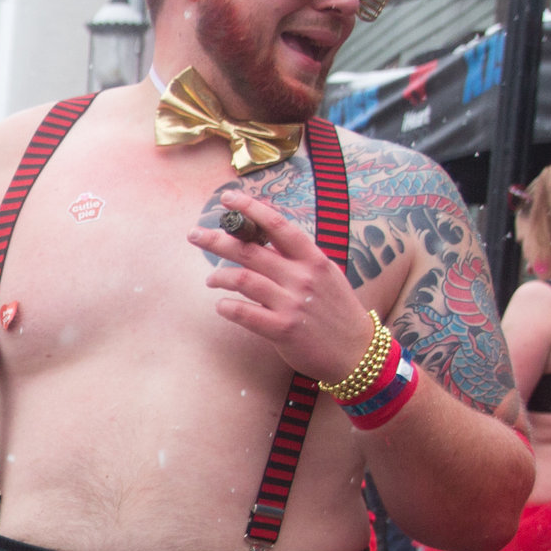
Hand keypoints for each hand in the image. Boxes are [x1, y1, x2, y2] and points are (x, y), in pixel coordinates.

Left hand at [189, 190, 375, 382]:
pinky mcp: (282, 329)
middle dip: (217, 240)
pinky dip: (226, 307)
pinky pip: (243, 313)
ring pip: (242, 279)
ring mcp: (292, 303)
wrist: (356, 351)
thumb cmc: (335, 311)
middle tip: (194, 235)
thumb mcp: (324, 276)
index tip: (227, 198)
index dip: (250, 209)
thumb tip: (263, 240)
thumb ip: (296, 259)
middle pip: (250, 250)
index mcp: (313, 259)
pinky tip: (221, 306)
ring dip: (218, 277)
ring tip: (211, 280)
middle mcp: (302, 277)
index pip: (278, 225)